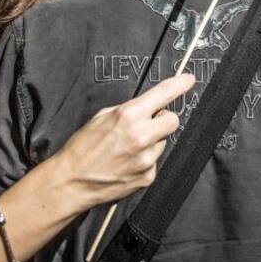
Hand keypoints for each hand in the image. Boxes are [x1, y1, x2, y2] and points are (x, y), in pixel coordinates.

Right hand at [49, 73, 194, 208]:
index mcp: (129, 116)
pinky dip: (145, 160)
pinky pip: (155, 161)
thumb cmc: (82, 149)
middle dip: (163, 119)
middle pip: (173, 120)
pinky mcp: (148, 176)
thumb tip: (149, 106)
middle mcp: (141, 136)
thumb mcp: (102, 116)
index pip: (164, 93)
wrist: (71, 182)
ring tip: (127, 148)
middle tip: (147, 123)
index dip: (180, 84)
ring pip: (163, 142)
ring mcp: (147, 158)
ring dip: (152, 141)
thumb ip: (129, 110)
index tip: (188, 79)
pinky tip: (127, 162)